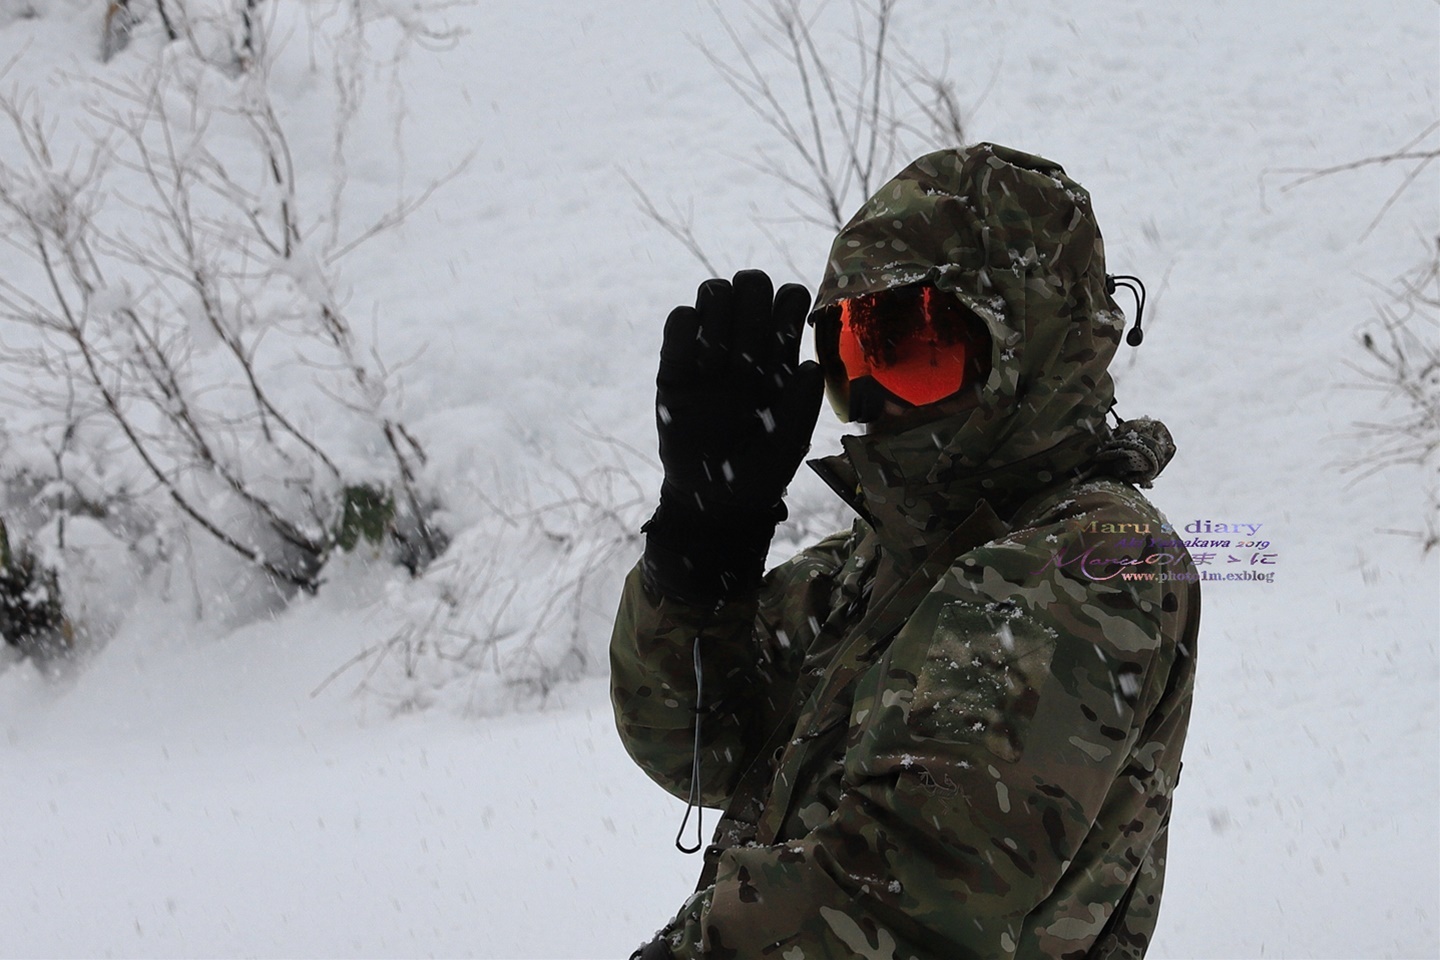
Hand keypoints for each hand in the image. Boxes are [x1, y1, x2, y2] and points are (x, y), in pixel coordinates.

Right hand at [642, 269, 823, 603]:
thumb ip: (802, 408)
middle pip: (751, 284)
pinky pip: (678, 321)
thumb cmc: (760, 472)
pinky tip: (692, 366)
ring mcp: (708, 353)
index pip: (789, 300)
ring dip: (717, 312)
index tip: (783, 334)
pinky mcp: (674, 367)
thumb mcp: (789, 446)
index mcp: (780, 357)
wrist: (714, 499)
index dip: (788, 302)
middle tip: (746, 347)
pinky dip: (684, 327)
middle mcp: (746, 347)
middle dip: (750, 298)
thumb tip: (810, 366)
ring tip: (717, 363)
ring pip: (713, 291)